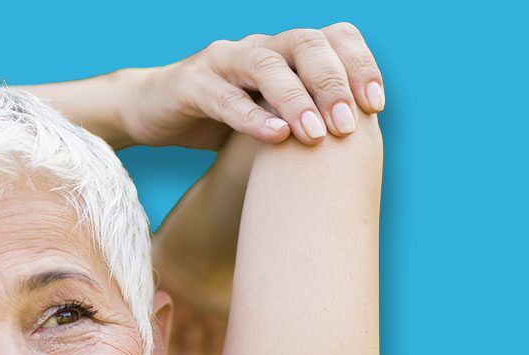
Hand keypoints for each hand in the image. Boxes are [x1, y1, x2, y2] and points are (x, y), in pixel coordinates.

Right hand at [122, 24, 384, 150]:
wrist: (152, 111)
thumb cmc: (219, 119)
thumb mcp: (271, 115)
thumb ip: (307, 117)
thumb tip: (358, 141)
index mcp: (285, 51)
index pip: (334, 38)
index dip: (359, 65)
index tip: (376, 105)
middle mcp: (259, 47)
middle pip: (306, 44)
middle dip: (332, 84)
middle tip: (347, 126)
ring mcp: (224, 61)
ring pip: (266, 66)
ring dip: (295, 99)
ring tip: (315, 136)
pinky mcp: (191, 83)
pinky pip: (224, 96)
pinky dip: (251, 116)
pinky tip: (275, 136)